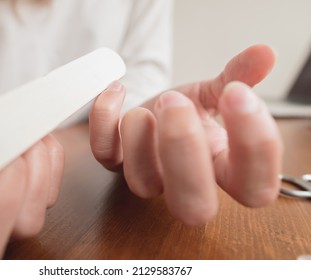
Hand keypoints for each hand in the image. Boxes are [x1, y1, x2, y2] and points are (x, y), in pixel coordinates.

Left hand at [89, 45, 282, 224]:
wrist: (155, 110)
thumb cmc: (190, 110)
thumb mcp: (216, 93)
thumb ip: (239, 77)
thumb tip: (265, 53)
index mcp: (223, 169)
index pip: (253, 187)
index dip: (254, 147)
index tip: (238, 93)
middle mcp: (185, 183)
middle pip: (193, 205)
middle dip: (185, 154)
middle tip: (176, 103)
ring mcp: (148, 175)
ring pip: (142, 184)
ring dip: (139, 141)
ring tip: (147, 103)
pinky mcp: (115, 161)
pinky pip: (104, 154)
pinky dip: (105, 121)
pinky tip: (117, 91)